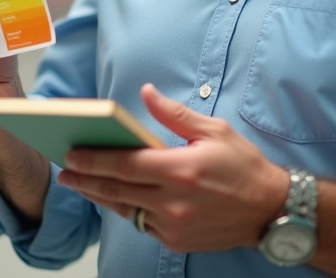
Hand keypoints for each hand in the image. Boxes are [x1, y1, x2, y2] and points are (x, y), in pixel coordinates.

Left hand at [56, 83, 288, 253]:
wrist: (271, 210)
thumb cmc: (243, 166)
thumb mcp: (214, 131)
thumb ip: (174, 114)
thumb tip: (145, 93)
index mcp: (181, 170)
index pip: (126, 164)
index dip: (94, 160)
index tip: (72, 154)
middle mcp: (174, 201)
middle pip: (117, 190)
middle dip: (86, 179)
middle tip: (65, 171)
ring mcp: (174, 225)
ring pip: (125, 210)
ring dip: (99, 197)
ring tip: (79, 184)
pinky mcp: (177, 241)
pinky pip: (142, 224)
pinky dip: (125, 210)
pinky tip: (113, 198)